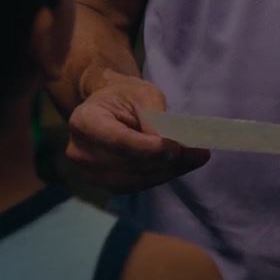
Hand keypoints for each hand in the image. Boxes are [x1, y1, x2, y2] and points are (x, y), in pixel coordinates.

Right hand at [64, 70, 210, 193]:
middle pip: (129, 164)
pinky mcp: (104, 184)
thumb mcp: (142, 94)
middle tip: (199, 154)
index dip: (148, 148)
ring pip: (135, 179)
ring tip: (195, 158)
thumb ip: (153, 117)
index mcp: (84, 121)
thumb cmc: (125, 95)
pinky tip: (180, 166)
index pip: (118, 141)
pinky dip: (161, 176)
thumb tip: (169, 146)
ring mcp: (89, 173)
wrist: (108, 106)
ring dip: (168, 171)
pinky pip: (136, 185)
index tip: (176, 149)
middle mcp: (80, 152)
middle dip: (166, 161)